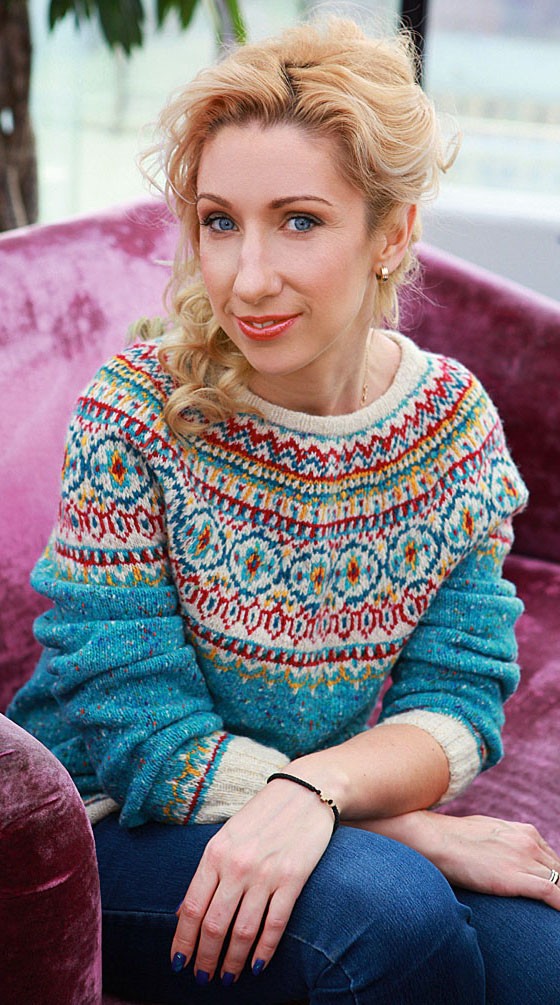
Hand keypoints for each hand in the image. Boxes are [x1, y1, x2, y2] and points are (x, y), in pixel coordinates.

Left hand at [171, 776, 333, 984]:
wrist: (304, 792)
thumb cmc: (261, 816)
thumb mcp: (225, 837)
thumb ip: (207, 874)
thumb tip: (183, 914)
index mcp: (215, 853)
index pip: (192, 908)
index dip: (183, 941)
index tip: (179, 963)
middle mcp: (237, 865)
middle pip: (214, 925)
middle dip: (206, 958)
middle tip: (203, 979)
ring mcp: (266, 873)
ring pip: (243, 931)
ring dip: (232, 961)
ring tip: (227, 978)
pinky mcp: (293, 879)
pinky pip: (275, 925)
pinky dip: (264, 951)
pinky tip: (257, 966)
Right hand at [362, 810, 559, 909]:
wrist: (436, 840)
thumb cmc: (454, 837)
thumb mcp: (488, 831)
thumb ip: (505, 842)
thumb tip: (505, 857)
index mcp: (525, 832)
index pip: (552, 859)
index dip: (553, 876)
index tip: (548, 888)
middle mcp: (529, 843)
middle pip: (558, 870)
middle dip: (558, 884)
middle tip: (548, 901)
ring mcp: (523, 859)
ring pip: (559, 881)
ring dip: (558, 894)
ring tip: (550, 913)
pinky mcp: (515, 877)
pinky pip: (552, 893)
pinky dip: (559, 904)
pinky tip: (557, 914)